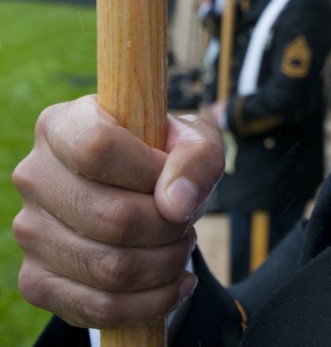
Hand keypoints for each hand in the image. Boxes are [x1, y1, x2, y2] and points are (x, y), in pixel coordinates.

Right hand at [12, 95, 224, 328]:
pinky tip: (174, 281)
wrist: (142, 194)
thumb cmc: (166, 158)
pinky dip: (150, 302)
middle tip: (186, 222)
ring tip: (180, 245)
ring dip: (164, 264)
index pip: (97, 147)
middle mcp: (35, 175)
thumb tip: (176, 203)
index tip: (171, 177)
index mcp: (62, 125)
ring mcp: (31, 231)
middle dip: (167, 227)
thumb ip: (197, 157)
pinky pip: (98, 308)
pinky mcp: (36, 280)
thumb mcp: (194, 140)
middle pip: (110, 216)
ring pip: (108, 268)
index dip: (147, 170)